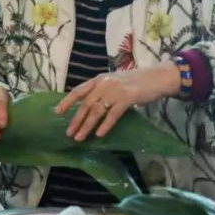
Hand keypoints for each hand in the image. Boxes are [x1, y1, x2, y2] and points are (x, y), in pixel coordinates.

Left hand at [56, 64, 180, 140]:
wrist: (158, 77)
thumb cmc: (135, 82)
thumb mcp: (113, 82)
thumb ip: (100, 90)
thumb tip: (86, 106)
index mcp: (98, 79)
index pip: (78, 91)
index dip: (66, 102)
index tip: (57, 113)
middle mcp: (104, 84)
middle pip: (86, 104)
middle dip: (76, 120)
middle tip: (69, 133)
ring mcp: (116, 91)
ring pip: (97, 110)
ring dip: (87, 125)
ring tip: (80, 137)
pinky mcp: (128, 98)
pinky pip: (113, 114)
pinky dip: (105, 125)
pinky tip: (99, 134)